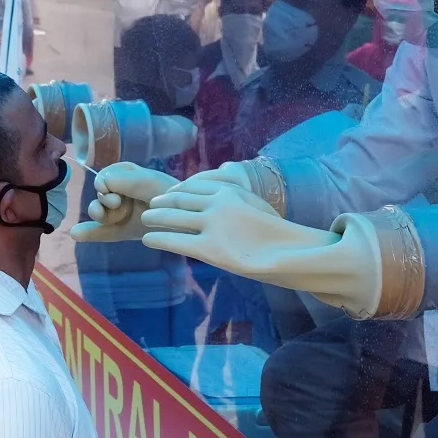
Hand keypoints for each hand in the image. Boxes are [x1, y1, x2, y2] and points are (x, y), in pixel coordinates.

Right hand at [70, 163, 179, 242]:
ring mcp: (120, 213)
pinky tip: (77, 234)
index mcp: (127, 176)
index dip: (105, 183)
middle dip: (104, 199)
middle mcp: (121, 193)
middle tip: (117, 204)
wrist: (187, 220)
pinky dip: (88, 232)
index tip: (113, 190)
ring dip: (99, 214)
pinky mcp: (121, 231)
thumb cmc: (168, 195)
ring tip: (107, 218)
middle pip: (99, 195)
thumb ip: (122, 179)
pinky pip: (100, 231)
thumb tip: (99, 184)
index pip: (105, 177)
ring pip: (98, 212)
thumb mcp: (146, 182)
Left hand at [138, 173, 337, 279]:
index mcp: (230, 190)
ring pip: (174, 217)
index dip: (178, 189)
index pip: (195, 185)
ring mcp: (213, 225)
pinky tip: (147, 239)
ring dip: (155, 217)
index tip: (169, 192)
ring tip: (146, 219)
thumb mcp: (254, 205)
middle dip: (163, 202)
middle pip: (180, 199)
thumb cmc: (276, 233)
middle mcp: (218, 203)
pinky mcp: (209, 249)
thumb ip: (234, 200)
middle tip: (151, 205)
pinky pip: (175, 240)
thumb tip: (218, 199)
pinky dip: (158, 238)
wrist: (291, 253)